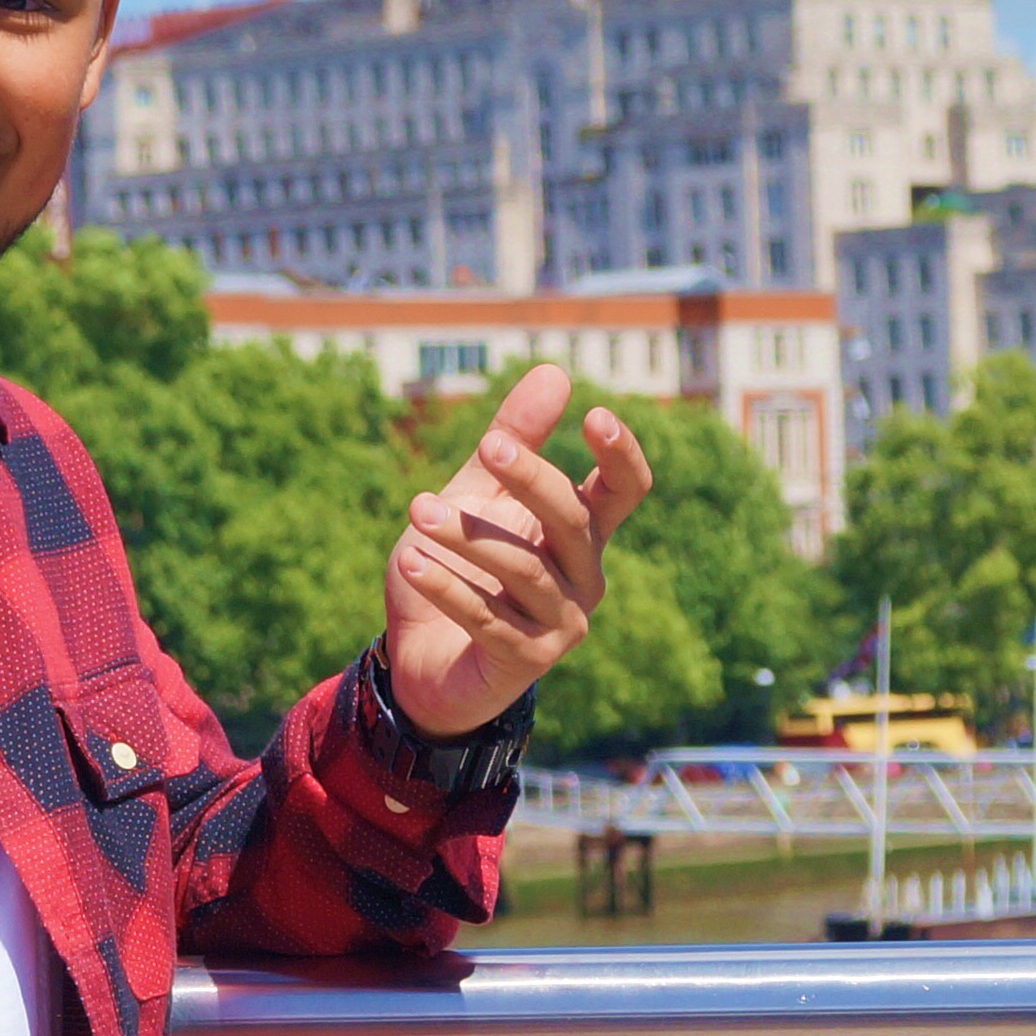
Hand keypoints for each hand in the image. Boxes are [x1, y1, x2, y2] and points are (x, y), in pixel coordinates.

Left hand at [381, 362, 652, 744]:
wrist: (421, 664)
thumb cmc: (456, 571)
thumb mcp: (474, 497)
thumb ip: (510, 441)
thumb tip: (556, 372)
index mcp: (581, 535)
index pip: (625, 490)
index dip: (620, 454)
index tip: (594, 414)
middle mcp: (583, 578)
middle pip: (574, 518)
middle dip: (531, 478)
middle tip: (488, 450)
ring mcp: (561, 623)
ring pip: (523, 567)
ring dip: (465, 535)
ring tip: (416, 509)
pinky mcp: (527, 661)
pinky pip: (487, 616)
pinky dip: (445, 586)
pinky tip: (410, 562)